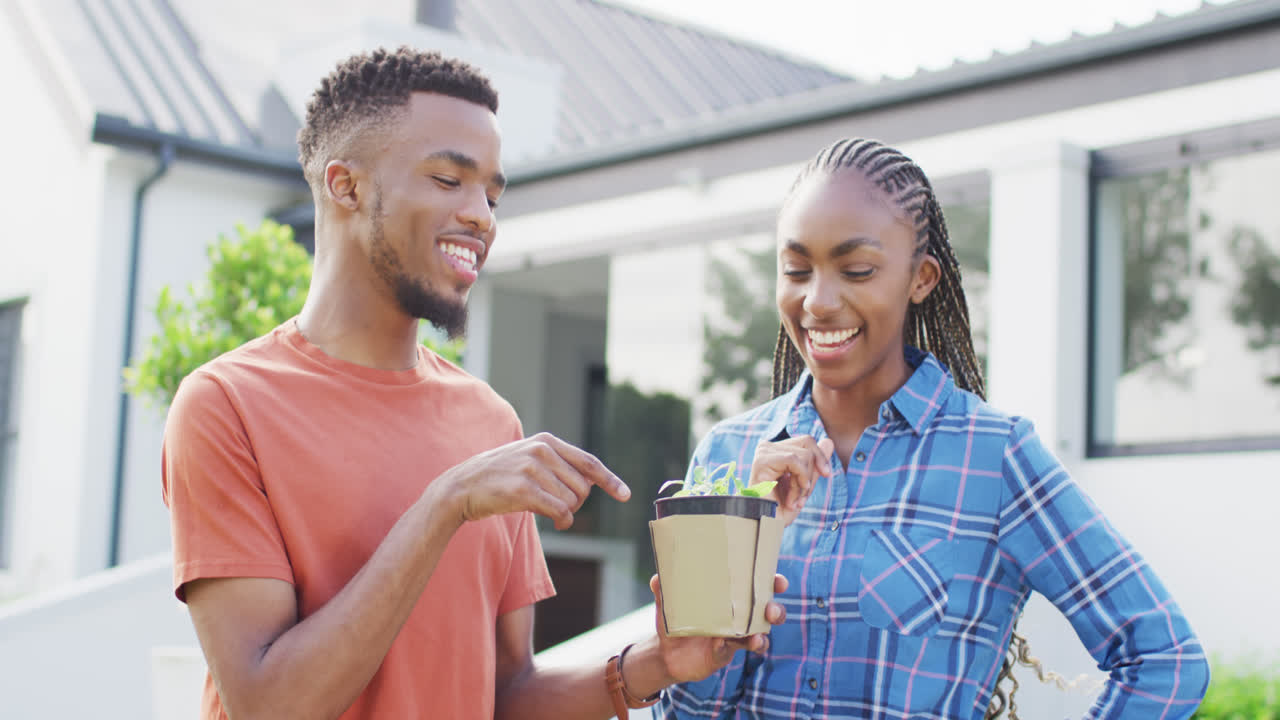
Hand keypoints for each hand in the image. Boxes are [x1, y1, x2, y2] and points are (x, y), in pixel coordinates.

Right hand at [433, 432, 629, 529]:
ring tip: (552, 515)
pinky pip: (559, 511)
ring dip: (568, 515)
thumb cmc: (498, 477)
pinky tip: (556, 523)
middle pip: (583, 487)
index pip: (588, 461)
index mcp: (547, 441)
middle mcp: (542, 450)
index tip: (625, 495)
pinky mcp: (523, 489)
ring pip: (572, 500)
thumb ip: (557, 464)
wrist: (461, 486)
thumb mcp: (528, 459)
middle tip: (562, 510)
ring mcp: (532, 468)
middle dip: (578, 504)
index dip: (609, 480)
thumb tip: (590, 482)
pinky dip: (563, 521)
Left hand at [650, 573, 787, 683]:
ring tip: (756, 637)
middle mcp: (739, 615)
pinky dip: (729, 647)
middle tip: (770, 610)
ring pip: (759, 634)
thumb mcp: (669, 603)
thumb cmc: (676, 620)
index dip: (773, 582)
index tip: (779, 581)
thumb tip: (658, 577)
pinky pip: (734, 650)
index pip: (758, 586)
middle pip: (768, 612)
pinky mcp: (725, 653)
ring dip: (761, 635)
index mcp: (731, 597)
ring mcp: (735, 636)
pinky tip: (721, 644)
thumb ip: (664, 590)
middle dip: (776, 610)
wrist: (666, 652)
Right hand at [749, 436, 834, 525]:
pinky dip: (799, 481)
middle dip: (811, 473)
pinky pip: (794, 460)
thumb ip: (815, 465)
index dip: (820, 457)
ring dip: (803, 483)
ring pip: (804, 454)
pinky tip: (790, 499)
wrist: (764, 526)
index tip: (826, 475)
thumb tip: (828, 441)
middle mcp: (768, 448)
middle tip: (802, 497)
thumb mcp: (805, 485)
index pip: (807, 441)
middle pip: (808, 444)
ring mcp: (763, 452)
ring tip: (793, 501)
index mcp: (777, 451)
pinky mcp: (762, 460)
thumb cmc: (780, 510)